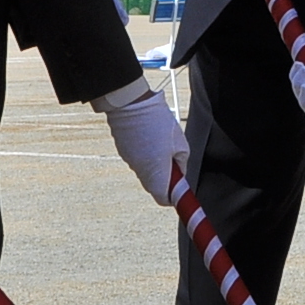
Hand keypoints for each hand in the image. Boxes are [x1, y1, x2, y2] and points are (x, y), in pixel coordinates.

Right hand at [94, 79, 186, 206]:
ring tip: (162, 146)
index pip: (164, 199)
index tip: (180, 189)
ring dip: (155, 167)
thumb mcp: (181, 144)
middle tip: (174, 163)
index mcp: (156, 174)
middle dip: (166, 180)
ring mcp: (130, 162)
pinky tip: (150, 139)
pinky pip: (137, 161)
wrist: (131, 104)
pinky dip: (145, 156)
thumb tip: (179, 174)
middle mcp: (141, 172)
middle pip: (155, 186)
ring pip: (145, 173)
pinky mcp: (123, 151)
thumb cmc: (159, 122)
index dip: (174, 196)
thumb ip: (181, 163)